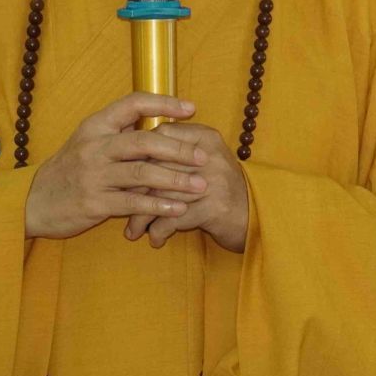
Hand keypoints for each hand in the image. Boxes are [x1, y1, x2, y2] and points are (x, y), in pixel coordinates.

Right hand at [25, 93, 207, 239]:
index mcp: (96, 125)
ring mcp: (94, 175)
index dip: (164, 103)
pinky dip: (159, 206)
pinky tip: (179, 209)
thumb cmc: (70, 168)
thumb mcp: (88, 141)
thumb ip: (119, 131)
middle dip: (178, 149)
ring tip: (200, 185)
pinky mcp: (94, 202)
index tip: (191, 108)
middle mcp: (95, 147)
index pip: (133, 103)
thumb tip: (159, 117)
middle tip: (202, 156)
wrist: (34, 200)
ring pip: (142, 174)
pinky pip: (133, 203)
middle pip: (144, 141)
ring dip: (175, 180)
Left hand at [123, 123, 247, 252]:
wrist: (254, 215)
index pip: (162, 136)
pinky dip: (159, 232)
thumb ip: (175, 151)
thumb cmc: (219, 187)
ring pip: (161, 196)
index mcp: (205, 137)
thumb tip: (130, 150)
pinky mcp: (214, 207)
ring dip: (142, 217)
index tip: (124, 173)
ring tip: (133, 230)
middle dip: (134, 192)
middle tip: (120, 207)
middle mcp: (209, 155)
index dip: (139, 155)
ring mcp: (213, 181)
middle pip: (157, 168)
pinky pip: (174, 219)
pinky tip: (155, 239)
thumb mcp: (203, 160)